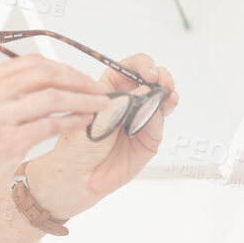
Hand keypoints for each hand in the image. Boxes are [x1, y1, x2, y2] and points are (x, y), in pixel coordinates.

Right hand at [0, 53, 112, 218]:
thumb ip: (6, 95)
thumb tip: (46, 86)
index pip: (32, 63)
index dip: (64, 68)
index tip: (81, 78)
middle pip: (45, 73)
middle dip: (78, 80)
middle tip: (98, 90)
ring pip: (53, 97)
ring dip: (83, 100)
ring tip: (100, 105)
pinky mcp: (7, 142)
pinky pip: (50, 125)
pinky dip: (73, 121)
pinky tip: (84, 123)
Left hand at [26, 54, 179, 217]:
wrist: (79, 177)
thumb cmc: (77, 147)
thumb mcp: (93, 120)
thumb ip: (118, 107)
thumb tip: (141, 93)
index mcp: (109, 90)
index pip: (129, 68)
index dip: (141, 65)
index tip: (147, 70)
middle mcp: (128, 101)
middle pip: (151, 79)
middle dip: (160, 75)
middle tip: (160, 81)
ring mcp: (141, 118)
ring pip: (161, 97)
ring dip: (166, 92)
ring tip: (166, 94)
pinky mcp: (149, 136)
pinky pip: (160, 119)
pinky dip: (162, 112)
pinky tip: (159, 111)